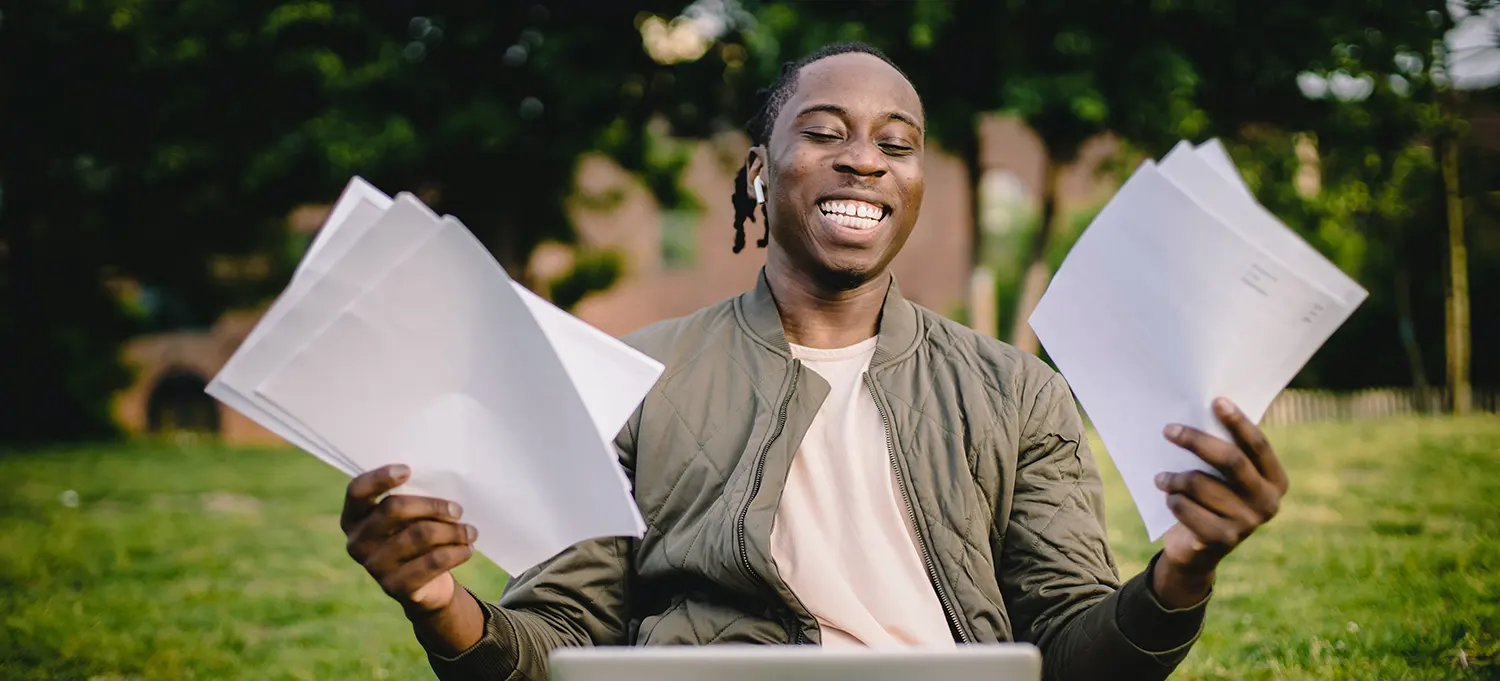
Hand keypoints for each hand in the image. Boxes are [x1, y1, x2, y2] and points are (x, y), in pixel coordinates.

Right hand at [341, 464, 477, 615]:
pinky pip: (433, 561)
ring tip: (470, 532)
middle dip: (433, 506)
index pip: (357, 491)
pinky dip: (456, 552)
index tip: (408, 470)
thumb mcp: (409, 516)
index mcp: (354, 517)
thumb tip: (442, 480)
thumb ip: (411, 498)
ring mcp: (374, 567)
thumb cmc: (415, 535)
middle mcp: (357, 542)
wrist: (424, 586)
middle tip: (458, 510)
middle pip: (394, 509)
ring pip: (420, 534)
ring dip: (453, 531)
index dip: (379, 478)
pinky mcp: (395, 587)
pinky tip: (467, 549)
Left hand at [1151, 397, 1289, 607]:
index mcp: (1275, 481)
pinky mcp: (1222, 540)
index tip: (1216, 401)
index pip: (1258, 445)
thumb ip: (1225, 451)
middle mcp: (1268, 503)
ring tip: (1161, 478)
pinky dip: (1172, 500)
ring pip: (1200, 484)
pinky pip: (1186, 508)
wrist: (1197, 551)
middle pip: (1230, 461)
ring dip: (1174, 478)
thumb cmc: (1211, 499)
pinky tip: (1170, 500)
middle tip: (1168, 430)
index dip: (1238, 422)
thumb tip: (1204, 408)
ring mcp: (1247, 524)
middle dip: (1196, 441)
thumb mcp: (1223, 477)